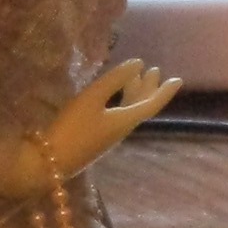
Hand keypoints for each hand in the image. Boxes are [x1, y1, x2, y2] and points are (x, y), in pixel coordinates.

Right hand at [43, 60, 179, 178]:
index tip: (178, 79)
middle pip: (141, 107)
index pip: (152, 104)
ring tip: (135, 77)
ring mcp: (109, 136)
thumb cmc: (72, 127)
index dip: (165, 91)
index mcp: (125, 120)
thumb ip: (115, 80)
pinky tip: (112, 97)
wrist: (49, 164)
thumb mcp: (92, 98)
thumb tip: (139, 63)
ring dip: (135, 93)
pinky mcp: (97, 139)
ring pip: (129, 111)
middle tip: (154, 70)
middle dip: (148, 88)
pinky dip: (122, 101)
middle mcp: (122, 129)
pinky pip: (118, 116)